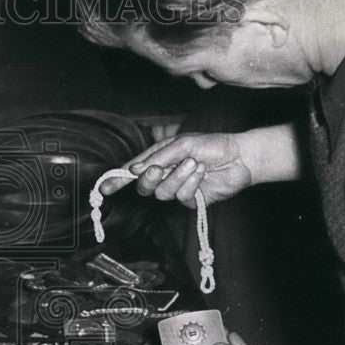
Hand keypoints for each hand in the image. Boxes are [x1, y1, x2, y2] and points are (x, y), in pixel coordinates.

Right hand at [100, 132, 251, 207]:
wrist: (240, 157)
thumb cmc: (212, 145)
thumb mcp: (182, 144)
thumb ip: (157, 157)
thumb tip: (134, 170)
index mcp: (158, 159)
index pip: (133, 172)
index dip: (117, 180)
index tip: (104, 189)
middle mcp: (165, 175)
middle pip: (143, 187)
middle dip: (149, 179)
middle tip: (159, 169)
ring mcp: (177, 189)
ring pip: (162, 192)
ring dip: (178, 176)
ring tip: (195, 163)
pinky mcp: (190, 200)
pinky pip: (181, 197)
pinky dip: (192, 182)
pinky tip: (202, 172)